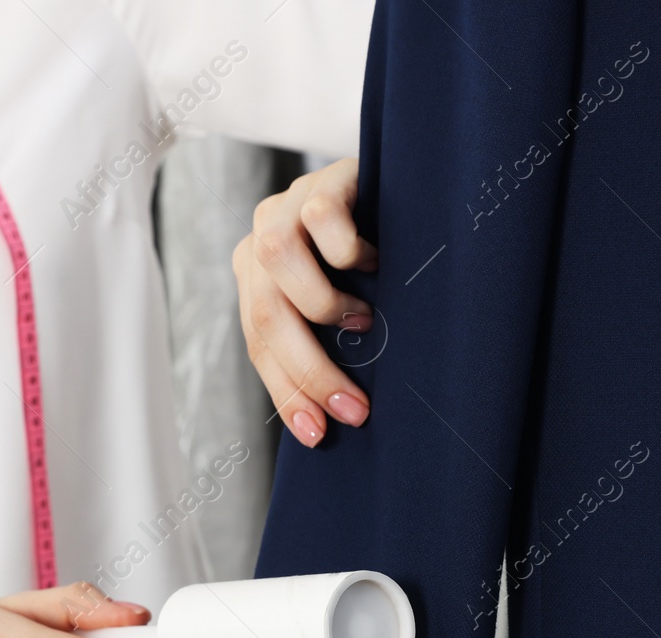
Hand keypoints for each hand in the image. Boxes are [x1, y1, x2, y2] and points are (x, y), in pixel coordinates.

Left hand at [235, 157, 378, 448]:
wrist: (406, 186)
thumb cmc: (373, 257)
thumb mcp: (340, 303)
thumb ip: (320, 339)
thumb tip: (327, 415)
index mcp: (254, 280)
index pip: (258, 345)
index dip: (286, 393)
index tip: (318, 434)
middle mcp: (259, 244)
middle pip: (265, 314)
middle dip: (310, 370)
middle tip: (354, 407)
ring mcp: (286, 207)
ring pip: (278, 261)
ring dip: (324, 305)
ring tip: (364, 321)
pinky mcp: (321, 180)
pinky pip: (323, 218)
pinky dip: (350, 252)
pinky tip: (378, 265)